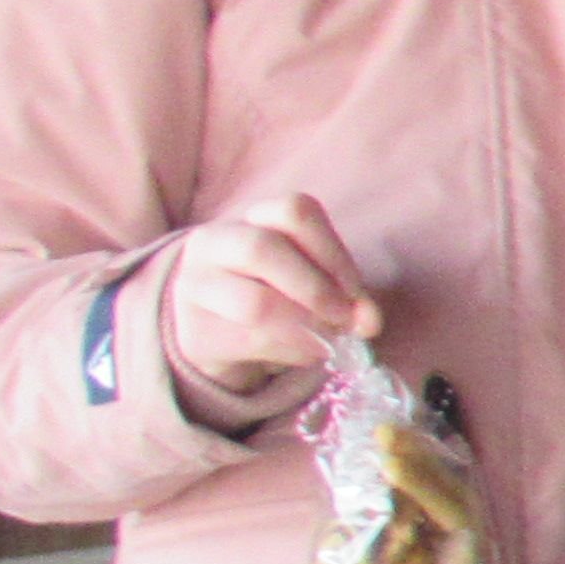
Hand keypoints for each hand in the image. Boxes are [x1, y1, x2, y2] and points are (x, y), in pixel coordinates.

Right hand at [163, 194, 374, 407]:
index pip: (294, 211)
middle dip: (316, 288)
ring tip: (328, 339)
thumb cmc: (276, 294)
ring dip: (307, 328)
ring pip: (256, 303)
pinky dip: (294, 352)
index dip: (333, 251)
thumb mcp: (312, 282)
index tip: (355, 290)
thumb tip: (369, 321)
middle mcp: (214, 242)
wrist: (217, 332)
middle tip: (344, 319)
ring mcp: (196, 286)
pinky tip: (307, 351)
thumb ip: (345, 294)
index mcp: (252, 218)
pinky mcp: (195, 332)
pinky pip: (253, 341)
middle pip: (263, 248)